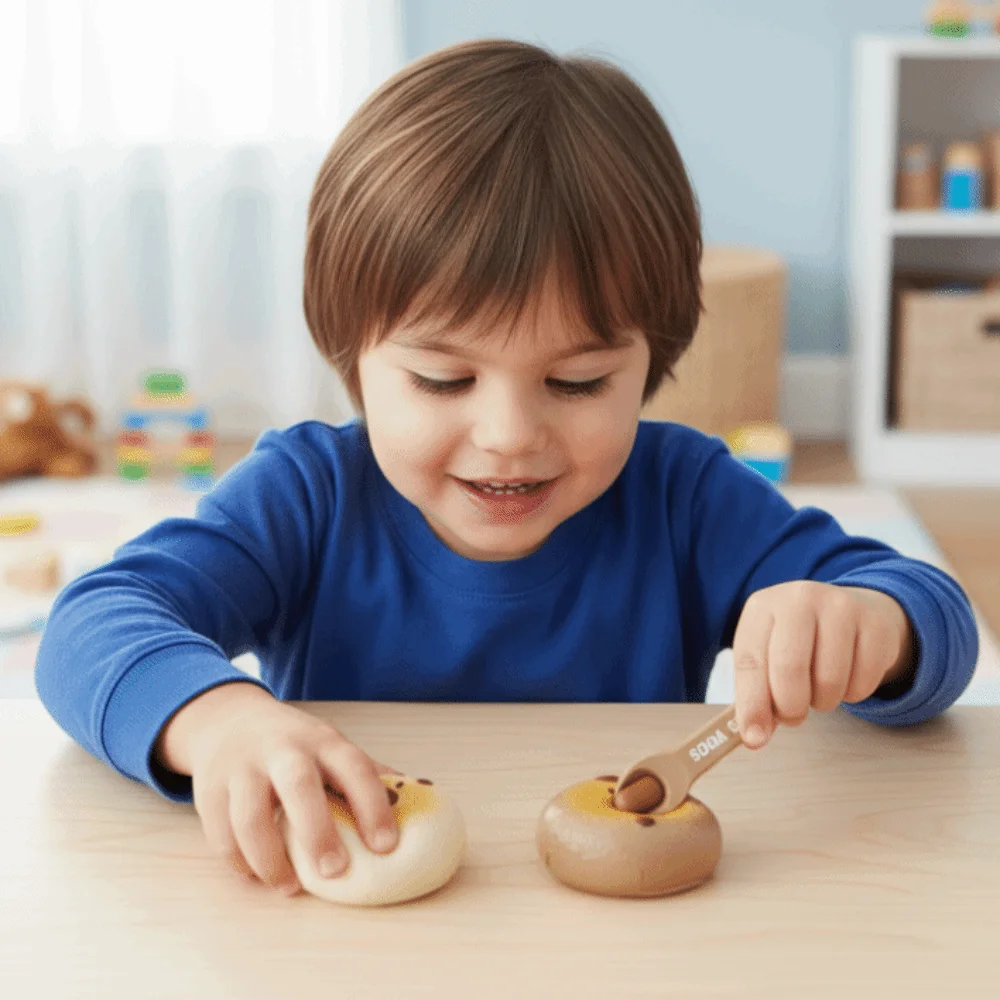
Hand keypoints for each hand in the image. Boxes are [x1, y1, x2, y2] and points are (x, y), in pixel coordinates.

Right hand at [154, 682, 399, 895]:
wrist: (227, 719)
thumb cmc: (293, 743)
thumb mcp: (330, 746)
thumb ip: (366, 773)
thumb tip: (418, 800)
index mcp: (322, 740)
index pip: (353, 766)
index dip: (373, 805)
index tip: (387, 846)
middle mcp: (281, 749)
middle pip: (298, 785)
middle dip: (317, 832)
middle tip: (335, 873)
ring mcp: (240, 768)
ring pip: (250, 816)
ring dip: (271, 859)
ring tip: (291, 886)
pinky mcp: (208, 789)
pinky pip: (220, 834)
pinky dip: (241, 862)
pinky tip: (259, 876)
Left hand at [732, 581, 913, 749]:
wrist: (849, 612)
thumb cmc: (798, 641)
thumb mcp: (768, 656)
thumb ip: (757, 694)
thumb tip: (755, 737)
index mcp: (762, 606)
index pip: (750, 660)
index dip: (752, 704)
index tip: (755, 738)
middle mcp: (799, 598)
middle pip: (789, 668)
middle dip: (789, 707)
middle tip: (793, 716)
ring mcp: (840, 607)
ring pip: (829, 680)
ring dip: (823, 701)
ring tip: (818, 689)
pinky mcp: (875, 624)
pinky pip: (862, 682)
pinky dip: (852, 694)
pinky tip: (846, 677)